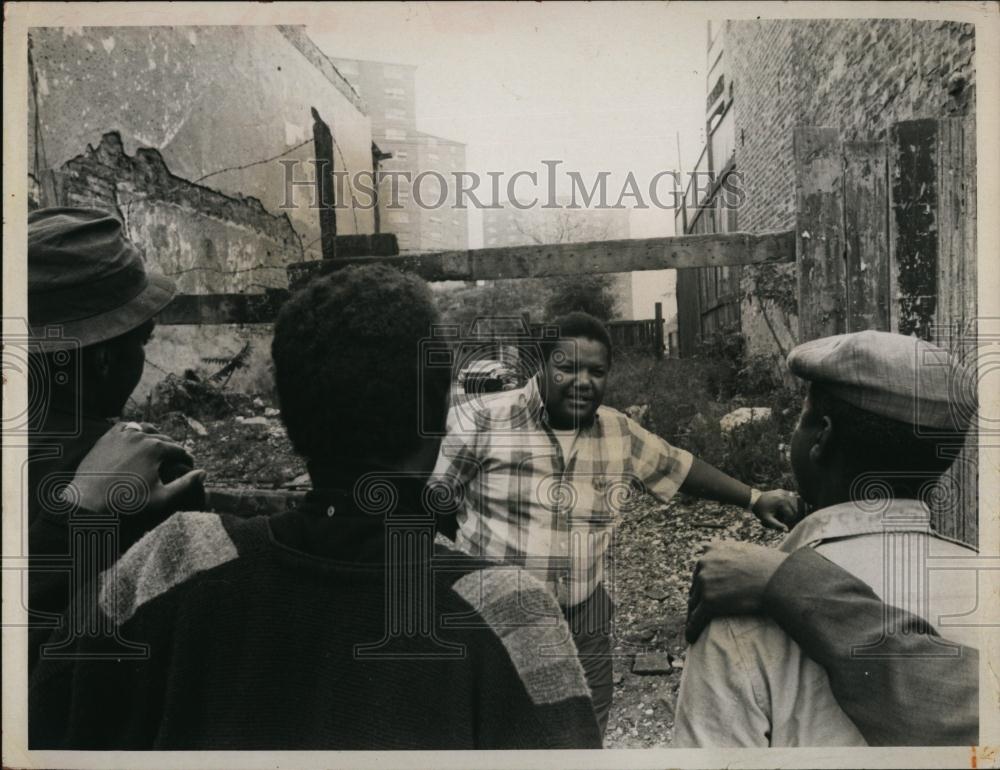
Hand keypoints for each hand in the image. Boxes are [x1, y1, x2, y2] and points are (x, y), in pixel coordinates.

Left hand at [72, 423, 205, 517]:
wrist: (89, 501)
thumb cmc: (127, 502)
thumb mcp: (161, 498)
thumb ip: (185, 485)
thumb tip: (204, 473)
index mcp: (156, 448)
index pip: (179, 451)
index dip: (187, 460)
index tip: (190, 468)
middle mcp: (140, 436)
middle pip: (164, 439)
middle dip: (174, 450)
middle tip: (177, 461)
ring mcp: (121, 434)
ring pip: (146, 429)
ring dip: (156, 437)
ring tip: (159, 447)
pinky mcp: (107, 437)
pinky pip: (126, 427)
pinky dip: (135, 431)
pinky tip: (137, 440)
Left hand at [685, 541, 788, 643]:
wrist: (779, 579)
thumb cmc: (772, 567)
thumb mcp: (747, 549)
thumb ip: (733, 551)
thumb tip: (729, 552)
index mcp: (713, 549)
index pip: (701, 569)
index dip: (703, 584)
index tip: (703, 594)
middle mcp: (705, 562)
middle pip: (696, 586)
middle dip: (698, 599)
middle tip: (699, 613)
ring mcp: (705, 581)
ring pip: (693, 603)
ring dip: (693, 615)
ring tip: (693, 626)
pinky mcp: (709, 601)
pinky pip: (696, 618)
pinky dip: (692, 629)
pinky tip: (691, 638)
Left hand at [751, 489, 802, 531]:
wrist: (753, 499)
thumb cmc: (760, 510)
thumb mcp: (767, 519)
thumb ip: (777, 525)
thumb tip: (787, 530)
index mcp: (782, 502)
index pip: (791, 515)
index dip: (785, 519)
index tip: (777, 519)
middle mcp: (785, 495)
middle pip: (794, 509)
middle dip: (787, 514)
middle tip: (778, 516)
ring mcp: (784, 492)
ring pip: (794, 504)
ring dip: (789, 509)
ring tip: (779, 511)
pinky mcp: (782, 491)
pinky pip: (790, 499)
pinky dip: (788, 504)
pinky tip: (781, 506)